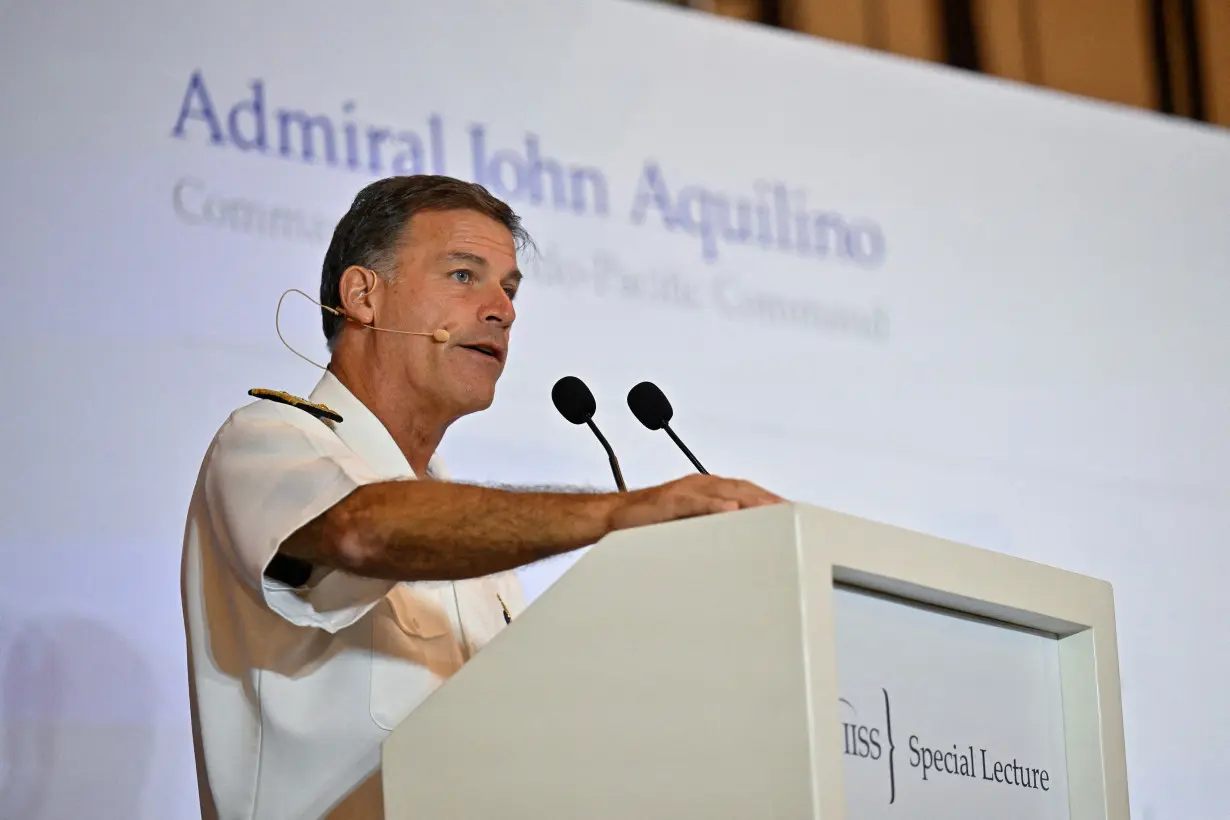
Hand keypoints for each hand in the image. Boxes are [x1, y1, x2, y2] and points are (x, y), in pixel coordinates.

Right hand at [607, 474, 784, 532]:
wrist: (613, 517)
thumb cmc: (650, 520)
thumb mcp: (689, 523)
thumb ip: (713, 525)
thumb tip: (742, 538)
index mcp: (706, 490)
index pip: (746, 491)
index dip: (770, 500)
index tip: (793, 512)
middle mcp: (699, 485)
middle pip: (741, 488)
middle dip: (767, 499)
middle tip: (792, 513)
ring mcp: (684, 491)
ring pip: (723, 491)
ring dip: (749, 500)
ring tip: (772, 511)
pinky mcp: (668, 501)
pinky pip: (694, 502)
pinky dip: (713, 505)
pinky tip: (729, 510)